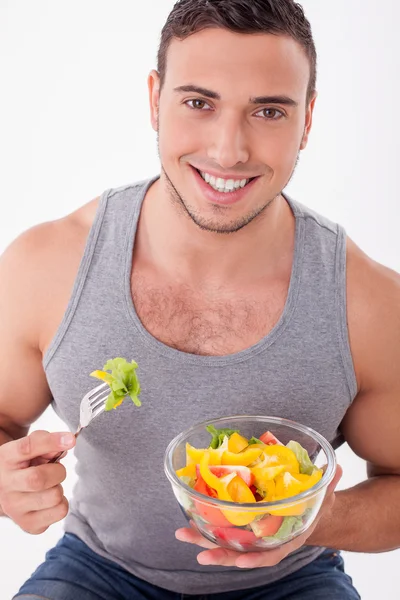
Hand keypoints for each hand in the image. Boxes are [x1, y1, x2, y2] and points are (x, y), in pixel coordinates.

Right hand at [0, 430, 75, 533]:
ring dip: (59, 487)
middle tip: (56, 470)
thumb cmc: (25, 464)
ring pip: (54, 496)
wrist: (10, 490)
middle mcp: (5, 485)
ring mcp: (14, 508)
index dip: (51, 442)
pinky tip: (49, 500)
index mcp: (6, 459)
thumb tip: (66, 443)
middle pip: (38, 479)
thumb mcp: (31, 448)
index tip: (71, 439)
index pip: (26, 448)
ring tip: (50, 486)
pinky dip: (62, 503)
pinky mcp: (28, 524)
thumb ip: (46, 441)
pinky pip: (60, 511)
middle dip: (57, 471)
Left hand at [176, 465, 341, 567]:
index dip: (257, 559)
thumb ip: (328, 484)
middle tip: (200, 553)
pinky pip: (222, 529)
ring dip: (203, 540)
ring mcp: (252, 535)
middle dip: (221, 554)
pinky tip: (188, 521)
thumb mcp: (324, 496)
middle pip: (241, 553)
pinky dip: (205, 527)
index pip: (272, 554)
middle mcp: (266, 541)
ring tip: (182, 533)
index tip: (242, 561)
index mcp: (287, 538)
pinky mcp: (242, 525)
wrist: (311, 514)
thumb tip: (334, 467)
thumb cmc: (316, 505)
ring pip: (226, 543)